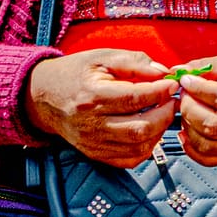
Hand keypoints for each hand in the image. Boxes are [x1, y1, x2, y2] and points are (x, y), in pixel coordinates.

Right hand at [25, 48, 175, 167]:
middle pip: (140, 128)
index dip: (160, 92)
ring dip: (159, 132)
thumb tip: (163, 73)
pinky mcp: (95, 153)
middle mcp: (92, 124)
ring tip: (162, 115)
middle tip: (172, 101)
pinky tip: (149, 131)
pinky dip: (146, 148)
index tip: (172, 84)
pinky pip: (128, 160)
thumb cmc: (75, 73)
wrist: (44, 98)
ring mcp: (93, 143)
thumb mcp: (102, 57)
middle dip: (165, 115)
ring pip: (138, 147)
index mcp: (93, 96)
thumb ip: (134, 62)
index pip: (135, 98)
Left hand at [175, 50, 216, 164]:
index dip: (198, 90)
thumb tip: (178, 71)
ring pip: (207, 144)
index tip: (186, 81)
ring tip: (187, 110)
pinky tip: (187, 131)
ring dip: (188, 127)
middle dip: (188, 109)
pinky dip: (191, 147)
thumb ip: (205, 66)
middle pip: (212, 125)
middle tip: (184, 96)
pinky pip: (208, 158)